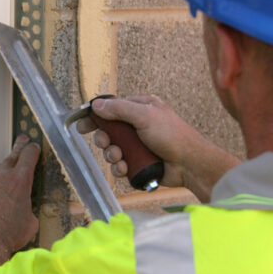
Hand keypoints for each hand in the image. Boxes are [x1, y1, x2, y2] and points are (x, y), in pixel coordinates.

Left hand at [0, 135, 40, 251]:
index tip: (33, 148)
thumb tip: (25, 215)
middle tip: (22, 142)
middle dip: (18, 148)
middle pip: (11, 156)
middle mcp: (1, 176)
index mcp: (21, 181)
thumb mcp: (30, 223)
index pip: (28, 156)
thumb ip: (28, 211)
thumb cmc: (10, 235)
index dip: (32, 150)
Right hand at [77, 95, 238, 201]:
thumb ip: (119, 109)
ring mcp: (138, 145)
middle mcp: (138, 126)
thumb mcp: (145, 116)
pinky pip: (120, 165)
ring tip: (120, 158)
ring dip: (112, 155)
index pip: (111, 109)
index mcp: (140, 108)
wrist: (190, 164)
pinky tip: (126, 168)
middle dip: (105, 139)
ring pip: (112, 150)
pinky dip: (119, 168)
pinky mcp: (139, 162)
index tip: (82, 124)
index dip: (96, 116)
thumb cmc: (173, 136)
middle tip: (106, 143)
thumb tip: (97, 105)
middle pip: (109, 131)